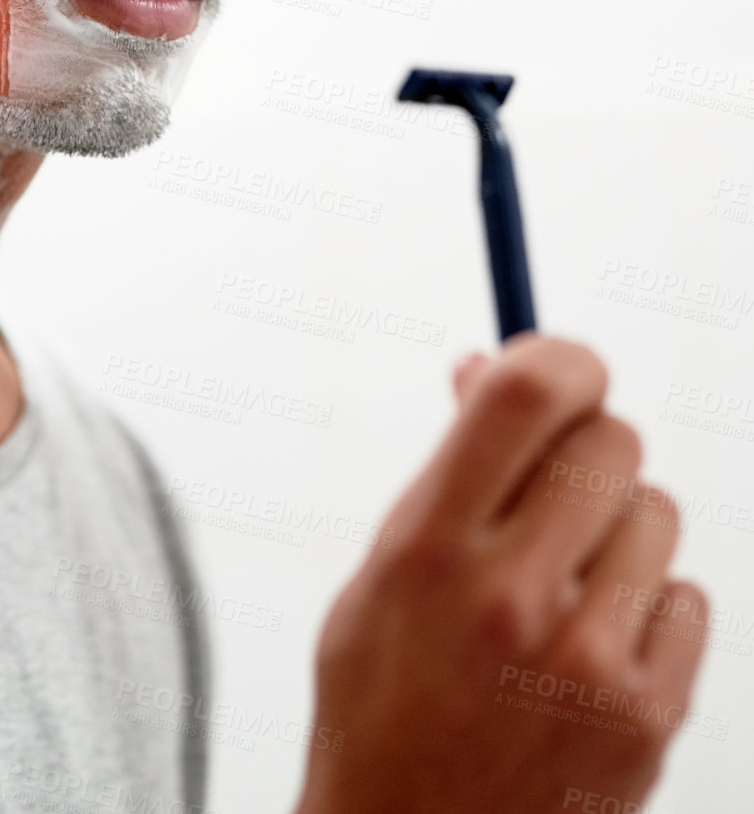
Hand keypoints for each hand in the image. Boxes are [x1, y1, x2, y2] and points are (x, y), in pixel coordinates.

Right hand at [294, 335, 708, 813]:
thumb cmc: (384, 705)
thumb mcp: (382, 571)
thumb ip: (443, 470)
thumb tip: (488, 368)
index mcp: (430, 545)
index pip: (528, 393)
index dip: (561, 356)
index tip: (562, 370)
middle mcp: (511, 592)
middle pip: (612, 441)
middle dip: (587, 448)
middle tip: (554, 489)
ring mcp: (586, 658)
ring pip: (658, 513)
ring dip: (620, 531)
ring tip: (567, 585)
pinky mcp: (645, 715)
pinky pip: (691, 599)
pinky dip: (653, 609)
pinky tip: (596, 647)